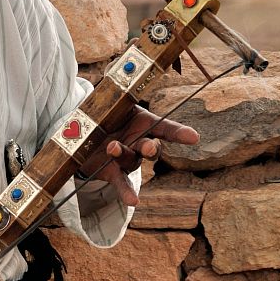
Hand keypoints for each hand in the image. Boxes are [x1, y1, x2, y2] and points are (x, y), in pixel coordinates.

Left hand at [78, 107, 198, 206]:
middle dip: (150, 148)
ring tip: (113, 148)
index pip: (166, 129)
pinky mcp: (113, 172)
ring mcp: (128, 159)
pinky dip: (127, 192)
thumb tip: (123, 78)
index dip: (179, 133)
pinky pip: (122, 183)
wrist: (85, 135)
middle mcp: (140, 143)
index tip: (194, 137)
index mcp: (144, 124)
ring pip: (132, 161)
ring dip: (124, 155)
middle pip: (151, 148)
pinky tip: (133, 201)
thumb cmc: (106, 115)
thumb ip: (118, 98)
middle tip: (148, 146)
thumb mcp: (113, 104)